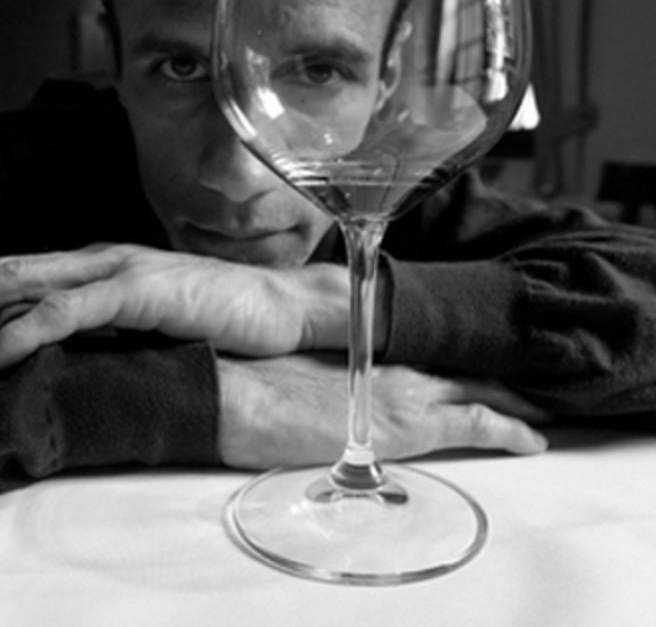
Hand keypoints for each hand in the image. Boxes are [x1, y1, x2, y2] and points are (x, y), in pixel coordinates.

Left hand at [0, 244, 352, 369]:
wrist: (280, 307)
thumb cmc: (219, 316)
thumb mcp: (146, 323)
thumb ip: (99, 328)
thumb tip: (44, 349)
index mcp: (98, 266)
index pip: (15, 272)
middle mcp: (100, 259)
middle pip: (2, 268)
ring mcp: (121, 270)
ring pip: (22, 280)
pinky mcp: (145, 291)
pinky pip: (71, 310)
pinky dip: (25, 330)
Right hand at [217, 355, 548, 467]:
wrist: (235, 388)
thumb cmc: (255, 371)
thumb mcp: (296, 351)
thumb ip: (333, 353)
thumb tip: (344, 358)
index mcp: (370, 337)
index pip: (432, 339)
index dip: (462, 345)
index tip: (482, 348)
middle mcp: (396, 356)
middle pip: (464, 359)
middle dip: (500, 367)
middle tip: (530, 371)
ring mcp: (405, 389)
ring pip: (481, 386)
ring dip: (515, 394)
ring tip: (541, 403)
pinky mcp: (407, 428)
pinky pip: (477, 425)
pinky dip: (510, 429)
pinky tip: (530, 438)